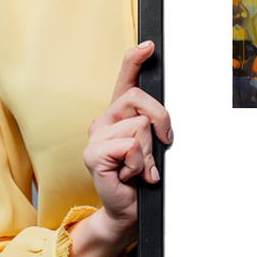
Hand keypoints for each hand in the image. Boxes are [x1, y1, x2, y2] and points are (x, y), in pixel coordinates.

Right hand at [68, 41, 172, 256]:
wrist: (128, 210)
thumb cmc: (142, 178)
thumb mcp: (153, 146)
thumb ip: (154, 126)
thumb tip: (164, 118)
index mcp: (119, 115)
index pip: (125, 79)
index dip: (135, 59)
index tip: (149, 45)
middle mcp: (104, 120)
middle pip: (140, 99)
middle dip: (161, 121)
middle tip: (161, 145)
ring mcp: (95, 136)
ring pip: (140, 126)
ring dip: (149, 152)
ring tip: (140, 168)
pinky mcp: (93, 154)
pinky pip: (130, 146)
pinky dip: (139, 164)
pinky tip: (130, 175)